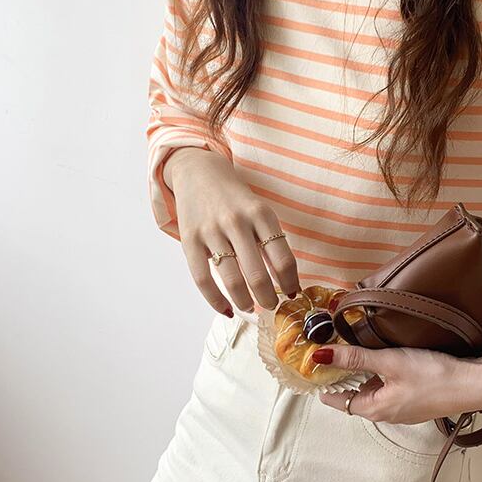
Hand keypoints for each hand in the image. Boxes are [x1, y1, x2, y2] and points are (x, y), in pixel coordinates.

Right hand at [163, 146, 300, 314]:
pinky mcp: (189, 240)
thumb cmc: (236, 198)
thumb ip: (271, 242)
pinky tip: (226, 309)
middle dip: (268, 298)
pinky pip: (203, 279)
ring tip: (252, 307)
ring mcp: (211, 231)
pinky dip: (216, 300)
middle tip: (272, 305)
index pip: (283, 259)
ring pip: (232, 280)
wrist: (199, 172)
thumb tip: (286, 283)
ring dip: (245, 302)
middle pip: (258, 274)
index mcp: (261, 214)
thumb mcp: (260, 211)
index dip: (290, 283)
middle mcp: (237, 222)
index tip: (292, 294)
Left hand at [317, 342, 481, 423]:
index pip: (339, 401)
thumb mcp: (389, 362)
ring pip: (375, 392)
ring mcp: (404, 409)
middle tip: (332, 354)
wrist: (473, 385)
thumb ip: (355, 358)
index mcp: (375, 409)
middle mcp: (387, 414)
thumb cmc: (432, 376)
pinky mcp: (418, 400)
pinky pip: (391, 389)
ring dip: (364, 376)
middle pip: (357, 396)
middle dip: (344, 378)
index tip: (314, 372)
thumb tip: (320, 355)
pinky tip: (387, 360)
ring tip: (355, 353)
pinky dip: (382, 376)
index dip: (325, 386)